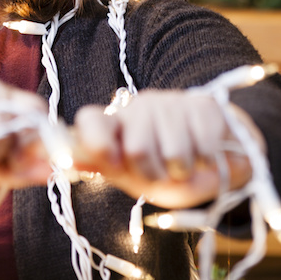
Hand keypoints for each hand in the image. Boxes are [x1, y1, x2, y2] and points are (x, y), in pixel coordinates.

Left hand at [72, 90, 264, 208]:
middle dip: (154, 173)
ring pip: (173, 150)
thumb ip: (103, 166)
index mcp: (116, 124)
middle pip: (137, 148)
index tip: (116, 166)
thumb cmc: (168, 172)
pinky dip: (207, 160)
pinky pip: (203, 143)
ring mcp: (171, 102)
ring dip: (183, 170)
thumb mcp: (133, 177)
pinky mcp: (203, 105)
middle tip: (163, 174)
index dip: (98, 145)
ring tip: (185, 164)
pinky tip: (206, 155)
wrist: (217, 164)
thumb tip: (63, 160)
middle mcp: (139, 106)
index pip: (90, 120)